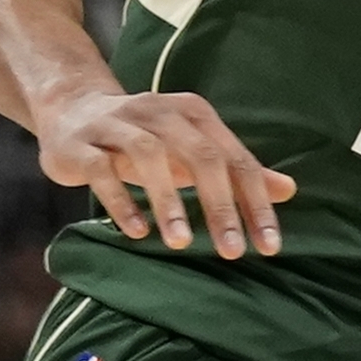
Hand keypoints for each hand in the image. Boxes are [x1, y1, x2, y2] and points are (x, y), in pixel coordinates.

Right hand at [39, 89, 293, 256]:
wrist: (71, 109)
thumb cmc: (146, 138)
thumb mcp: (193, 150)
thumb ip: (238, 170)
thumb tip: (289, 189)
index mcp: (194, 114)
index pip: (236, 160)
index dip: (256, 202)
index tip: (269, 245)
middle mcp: (159, 112)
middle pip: (201, 156)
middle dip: (220, 206)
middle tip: (232, 251)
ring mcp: (117, 124)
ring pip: (149, 157)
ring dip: (168, 202)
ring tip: (181, 242)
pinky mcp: (80, 143)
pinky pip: (102, 170)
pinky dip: (121, 201)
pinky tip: (137, 231)